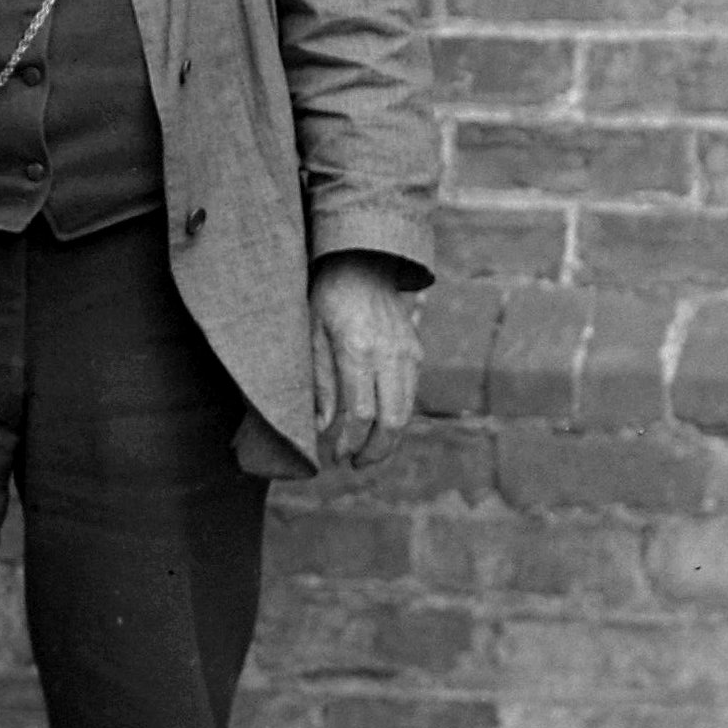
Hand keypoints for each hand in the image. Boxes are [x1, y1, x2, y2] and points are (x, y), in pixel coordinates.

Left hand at [309, 257, 421, 468]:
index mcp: (357, 350)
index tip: (337, 457)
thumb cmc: (327, 299)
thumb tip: (322, 428)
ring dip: (389, 439)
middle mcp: (389, 353)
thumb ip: (319, 384)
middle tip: (356, 465)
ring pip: (407, 410)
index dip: (350, 442)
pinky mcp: (416, 351)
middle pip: (392, 419)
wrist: (362, 263)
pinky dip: (397, 416)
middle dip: (376, 451)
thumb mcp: (311, 337)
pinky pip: (411, 394)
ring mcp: (408, 352)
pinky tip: (379, 426)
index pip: (360, 413)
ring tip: (368, 453)